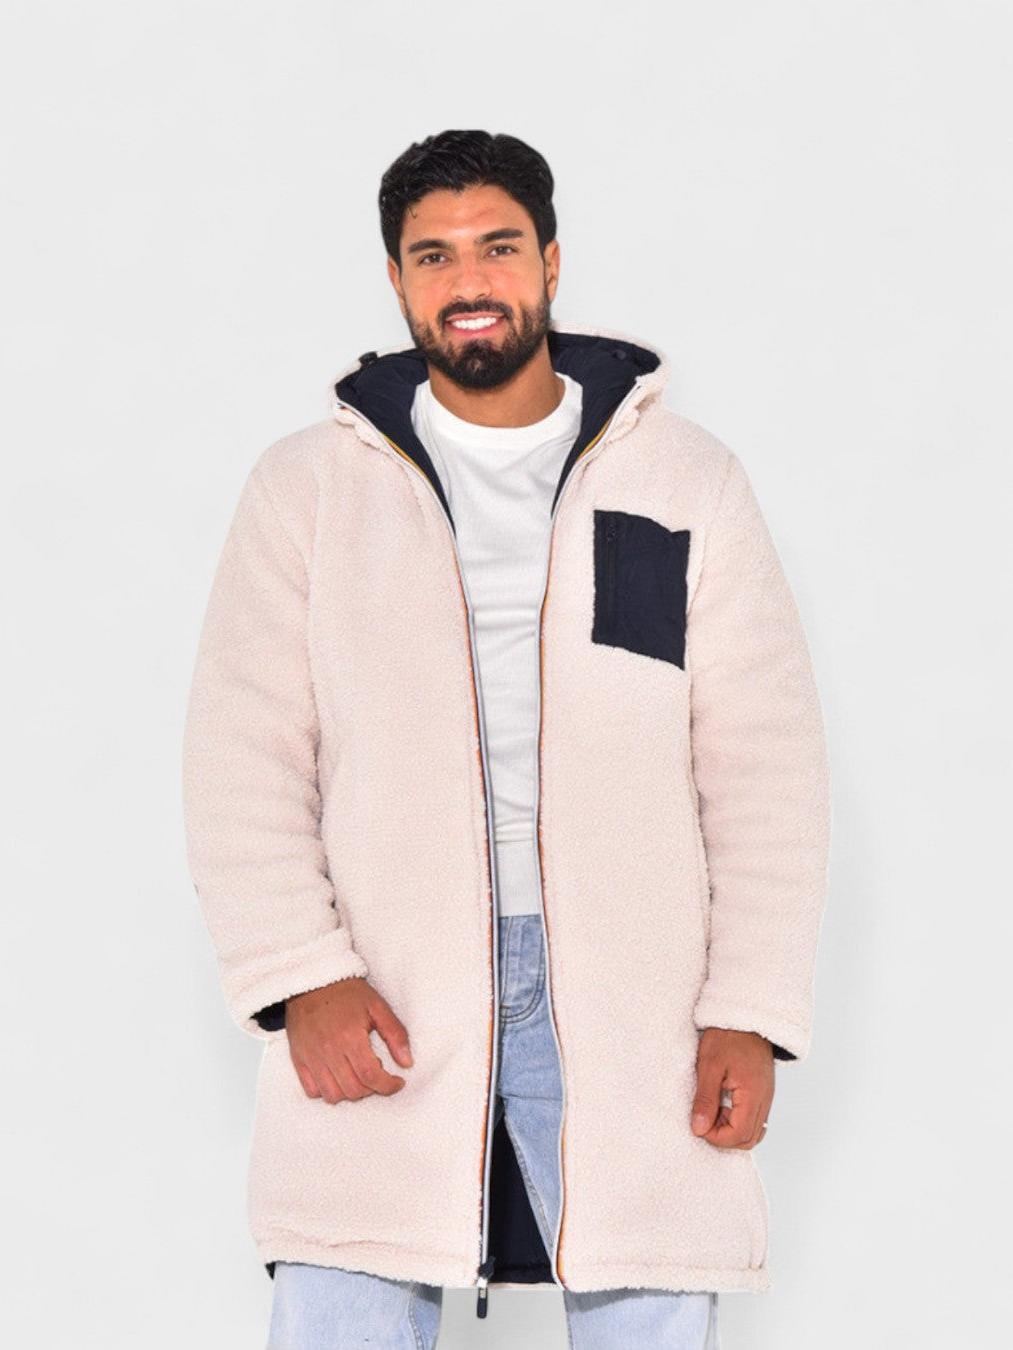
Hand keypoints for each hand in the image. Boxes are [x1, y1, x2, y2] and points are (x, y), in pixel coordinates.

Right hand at [285, 977, 412, 1103]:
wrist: (313, 981)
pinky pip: (312, 1091)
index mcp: (350, 1037)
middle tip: (378, 1074)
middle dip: (372, 1089)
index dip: (388, 1086)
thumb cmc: (347, 993)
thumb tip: (407, 1062)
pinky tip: (338, 1077)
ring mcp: (311, 1057)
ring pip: (333, 1095)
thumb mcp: (378, 1007)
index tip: (397, 1082)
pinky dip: (327, 1091)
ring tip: (358, 1075)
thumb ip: (396, 1035)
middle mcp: (328, 1050)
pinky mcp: (298, 1059)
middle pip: (353, 1089)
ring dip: (350, 1092)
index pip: (371, 1076)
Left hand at [690, 1028, 773, 1148]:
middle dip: (724, 1137)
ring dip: (731, 1130)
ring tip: (713, 1110)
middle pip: (749, 1139)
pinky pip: (755, 1120)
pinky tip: (723, 1106)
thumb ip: (705, 1099)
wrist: (745, 1018)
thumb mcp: (709, 1065)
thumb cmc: (727, 1037)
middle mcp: (764, 1100)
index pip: (739, 1134)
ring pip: (753, 1133)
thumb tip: (699, 1129)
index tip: (699, 1124)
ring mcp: (766, 1098)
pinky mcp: (763, 1094)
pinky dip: (738, 1121)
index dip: (717, 1137)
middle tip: (705, 1118)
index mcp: (752, 1094)